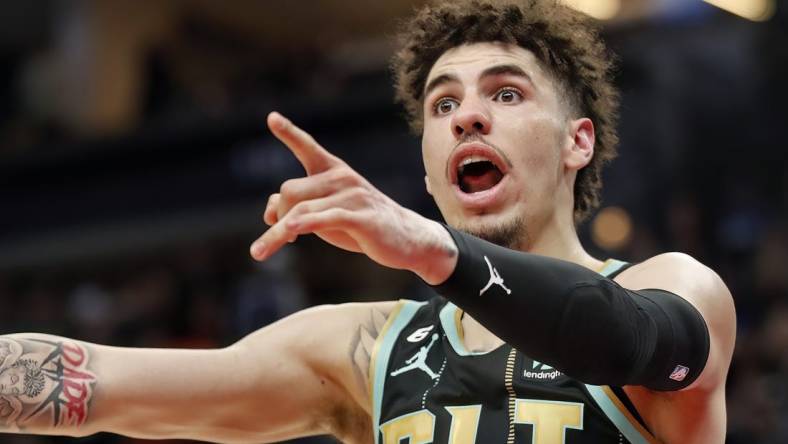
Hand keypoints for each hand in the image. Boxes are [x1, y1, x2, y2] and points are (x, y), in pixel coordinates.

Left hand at [250, 112, 456, 284]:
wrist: (408, 239)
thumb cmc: (363, 224)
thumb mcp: (328, 213)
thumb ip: (299, 206)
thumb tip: (268, 211)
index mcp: (334, 171)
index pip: (308, 147)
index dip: (289, 133)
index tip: (271, 117)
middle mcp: (342, 178)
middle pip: (290, 190)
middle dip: (278, 215)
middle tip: (281, 236)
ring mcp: (353, 196)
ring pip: (300, 210)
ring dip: (276, 233)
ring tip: (258, 253)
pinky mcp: (362, 218)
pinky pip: (325, 218)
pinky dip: (305, 223)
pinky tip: (292, 231)